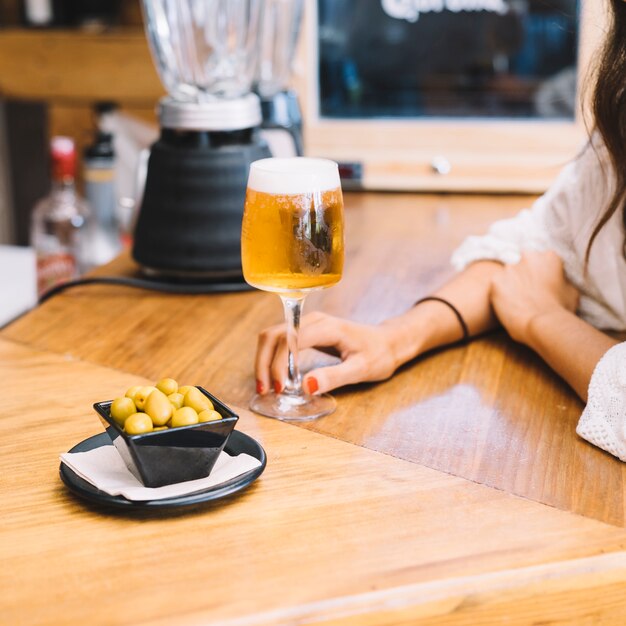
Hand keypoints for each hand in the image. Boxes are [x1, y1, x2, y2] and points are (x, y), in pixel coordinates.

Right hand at [255, 312, 398, 394]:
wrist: (388, 342)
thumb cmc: (379, 354)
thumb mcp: (361, 369)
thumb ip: (334, 377)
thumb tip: (306, 386)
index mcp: (326, 327)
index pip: (290, 341)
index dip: (278, 364)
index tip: (278, 388)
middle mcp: (313, 320)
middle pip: (274, 335)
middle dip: (263, 363)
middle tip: (264, 390)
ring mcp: (307, 324)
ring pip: (272, 337)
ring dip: (264, 360)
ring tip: (266, 387)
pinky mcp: (305, 332)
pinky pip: (280, 341)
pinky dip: (271, 358)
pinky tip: (275, 377)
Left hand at [490, 250, 578, 344]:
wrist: (543, 323)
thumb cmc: (561, 310)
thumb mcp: (571, 291)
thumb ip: (562, 280)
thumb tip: (559, 281)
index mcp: (548, 256)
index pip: (541, 260)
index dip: (540, 274)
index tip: (539, 285)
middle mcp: (528, 256)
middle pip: (522, 264)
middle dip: (523, 276)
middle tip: (526, 293)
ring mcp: (510, 267)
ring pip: (507, 275)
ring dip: (510, 285)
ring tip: (516, 302)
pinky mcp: (495, 280)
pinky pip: (495, 286)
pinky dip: (498, 294)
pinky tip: (506, 305)